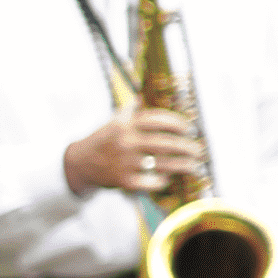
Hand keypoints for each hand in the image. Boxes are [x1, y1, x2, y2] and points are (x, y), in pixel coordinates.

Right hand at [61, 108, 203, 194]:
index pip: (159, 119)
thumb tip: (142, 96)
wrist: (78, 164)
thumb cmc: (103, 141)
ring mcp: (126, 162)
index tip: (189, 128)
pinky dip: (163, 181)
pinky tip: (169, 178)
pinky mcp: (125, 181)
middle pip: (166, 143)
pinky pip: (151, 182)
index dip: (178, 123)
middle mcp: (127, 142)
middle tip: (198, 149)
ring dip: (184, 165)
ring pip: (164, 164)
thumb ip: (130, 110)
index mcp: (127, 124)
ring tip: (195, 166)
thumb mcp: (114, 121)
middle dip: (188, 147)